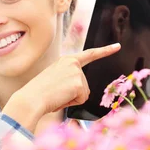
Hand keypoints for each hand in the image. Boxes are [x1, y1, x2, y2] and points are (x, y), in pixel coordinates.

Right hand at [4, 43, 120, 128]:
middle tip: (56, 93)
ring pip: (84, 93)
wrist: (31, 98)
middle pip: (85, 85)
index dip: (105, 51)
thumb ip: (68, 80)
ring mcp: (76, 72)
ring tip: (57, 95)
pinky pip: (81, 99)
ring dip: (71, 99)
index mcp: (66, 60)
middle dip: (73, 94)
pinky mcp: (78, 83)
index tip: (117, 46)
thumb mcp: (54, 80)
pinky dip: (71, 103)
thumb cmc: (39, 93)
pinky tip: (60, 98)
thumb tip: (79, 91)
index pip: (89, 54)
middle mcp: (72, 63)